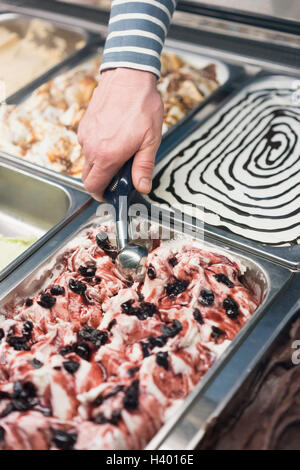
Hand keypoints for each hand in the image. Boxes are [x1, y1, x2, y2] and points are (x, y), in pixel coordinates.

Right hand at [78, 67, 163, 200]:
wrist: (128, 76)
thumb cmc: (141, 106)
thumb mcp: (150, 140)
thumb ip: (144, 167)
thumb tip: (142, 187)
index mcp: (107, 155)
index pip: (93, 186)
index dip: (101, 196)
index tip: (110, 196)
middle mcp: (91, 147)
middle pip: (88, 177)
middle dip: (101, 182)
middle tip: (119, 177)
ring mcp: (86, 136)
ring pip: (88, 161)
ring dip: (101, 164)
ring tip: (121, 152)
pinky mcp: (84, 126)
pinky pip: (88, 146)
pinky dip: (97, 149)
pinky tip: (113, 139)